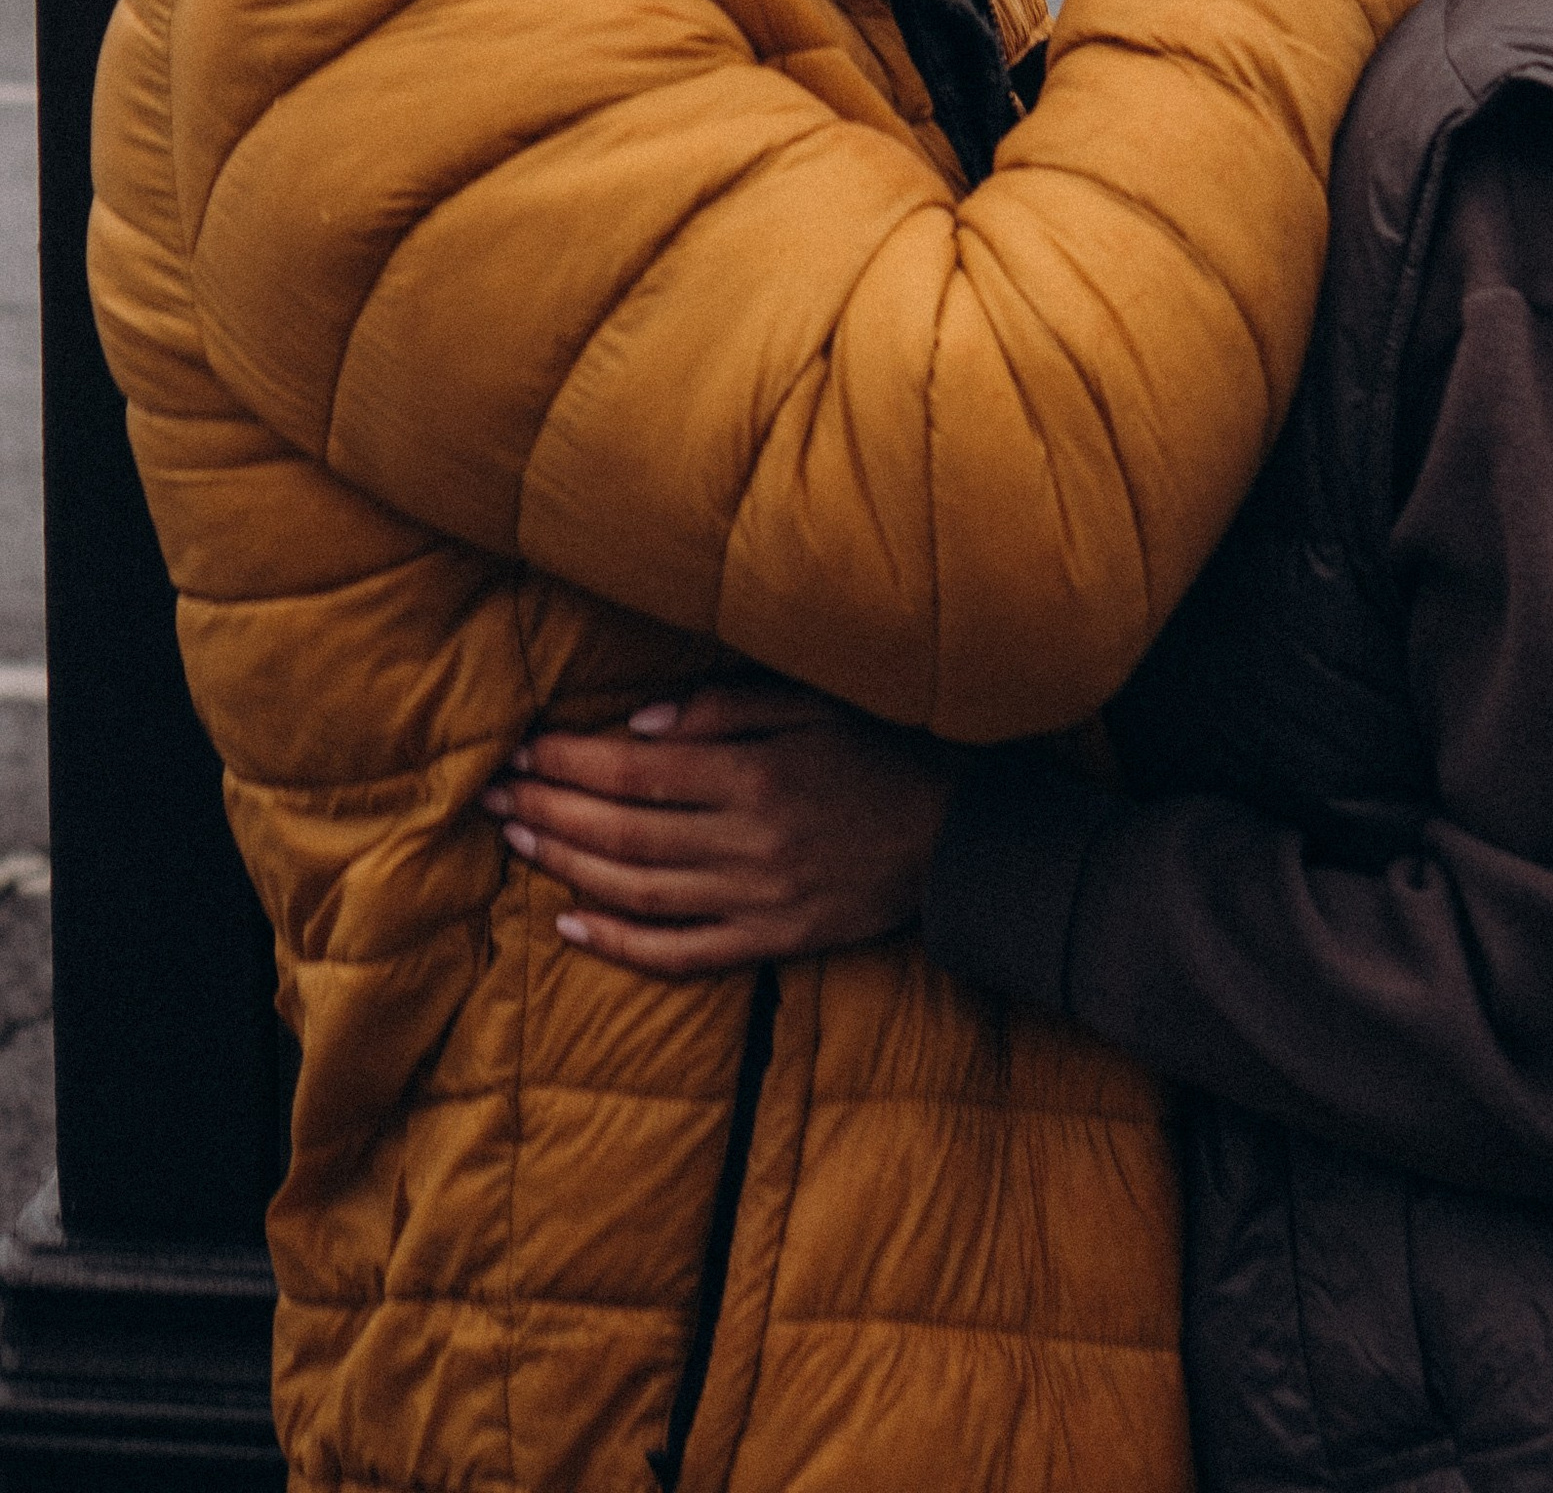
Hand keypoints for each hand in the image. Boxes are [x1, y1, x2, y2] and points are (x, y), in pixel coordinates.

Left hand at [480, 678, 955, 979]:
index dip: (570, 763)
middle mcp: (748, 841)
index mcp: (756, 774)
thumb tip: (641, 726)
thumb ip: (727, 710)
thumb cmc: (881, 754)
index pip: (636, 771)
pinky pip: (680, 953)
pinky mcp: (769, 941)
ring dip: (568, 866)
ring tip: (516, 840)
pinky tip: (571, 923)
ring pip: (639, 890)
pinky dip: (620, 943)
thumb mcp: (814, 705)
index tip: (520, 750)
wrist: (956, 837)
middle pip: (624, 830)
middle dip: (549, 810)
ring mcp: (756, 900)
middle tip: (491, 795)